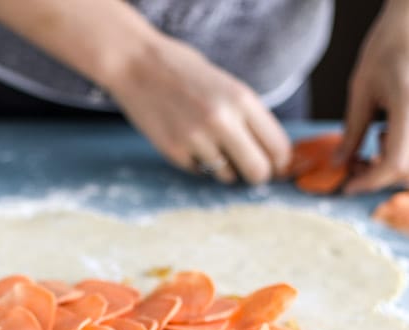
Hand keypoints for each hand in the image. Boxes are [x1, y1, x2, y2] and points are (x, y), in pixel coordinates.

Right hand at [105, 31, 291, 184]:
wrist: (137, 65)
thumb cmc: (185, 73)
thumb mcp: (227, 86)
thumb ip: (249, 117)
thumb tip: (270, 154)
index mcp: (242, 99)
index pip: (277, 147)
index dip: (280, 163)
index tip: (275, 167)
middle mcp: (222, 120)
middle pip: (258, 172)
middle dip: (257, 175)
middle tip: (250, 171)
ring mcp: (197, 139)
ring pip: (228, 176)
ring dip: (224, 168)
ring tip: (209, 143)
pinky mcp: (175, 153)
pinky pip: (200, 172)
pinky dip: (198, 162)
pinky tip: (187, 140)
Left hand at [342, 0, 408, 193]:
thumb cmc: (388, 47)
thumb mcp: (362, 90)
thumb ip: (352, 131)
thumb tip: (339, 164)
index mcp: (408, 105)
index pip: (395, 163)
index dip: (370, 181)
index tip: (348, 186)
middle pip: (408, 170)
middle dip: (379, 176)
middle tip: (355, 165)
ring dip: (391, 167)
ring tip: (372, 145)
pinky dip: (400, 154)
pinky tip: (386, 134)